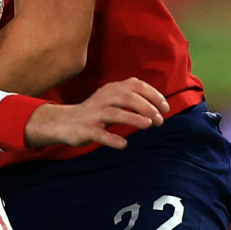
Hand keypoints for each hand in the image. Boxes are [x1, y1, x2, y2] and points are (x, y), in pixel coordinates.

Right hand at [23, 77, 170, 148]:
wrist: (65, 122)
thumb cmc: (96, 112)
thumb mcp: (113, 99)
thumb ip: (132, 98)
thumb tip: (160, 107)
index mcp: (112, 89)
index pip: (136, 85)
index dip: (153, 95)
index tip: (166, 108)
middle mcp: (103, 98)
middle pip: (127, 97)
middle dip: (147, 107)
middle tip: (160, 120)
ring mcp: (94, 114)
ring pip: (114, 113)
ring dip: (133, 118)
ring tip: (148, 125)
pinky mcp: (85, 129)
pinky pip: (99, 134)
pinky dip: (112, 139)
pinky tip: (124, 144)